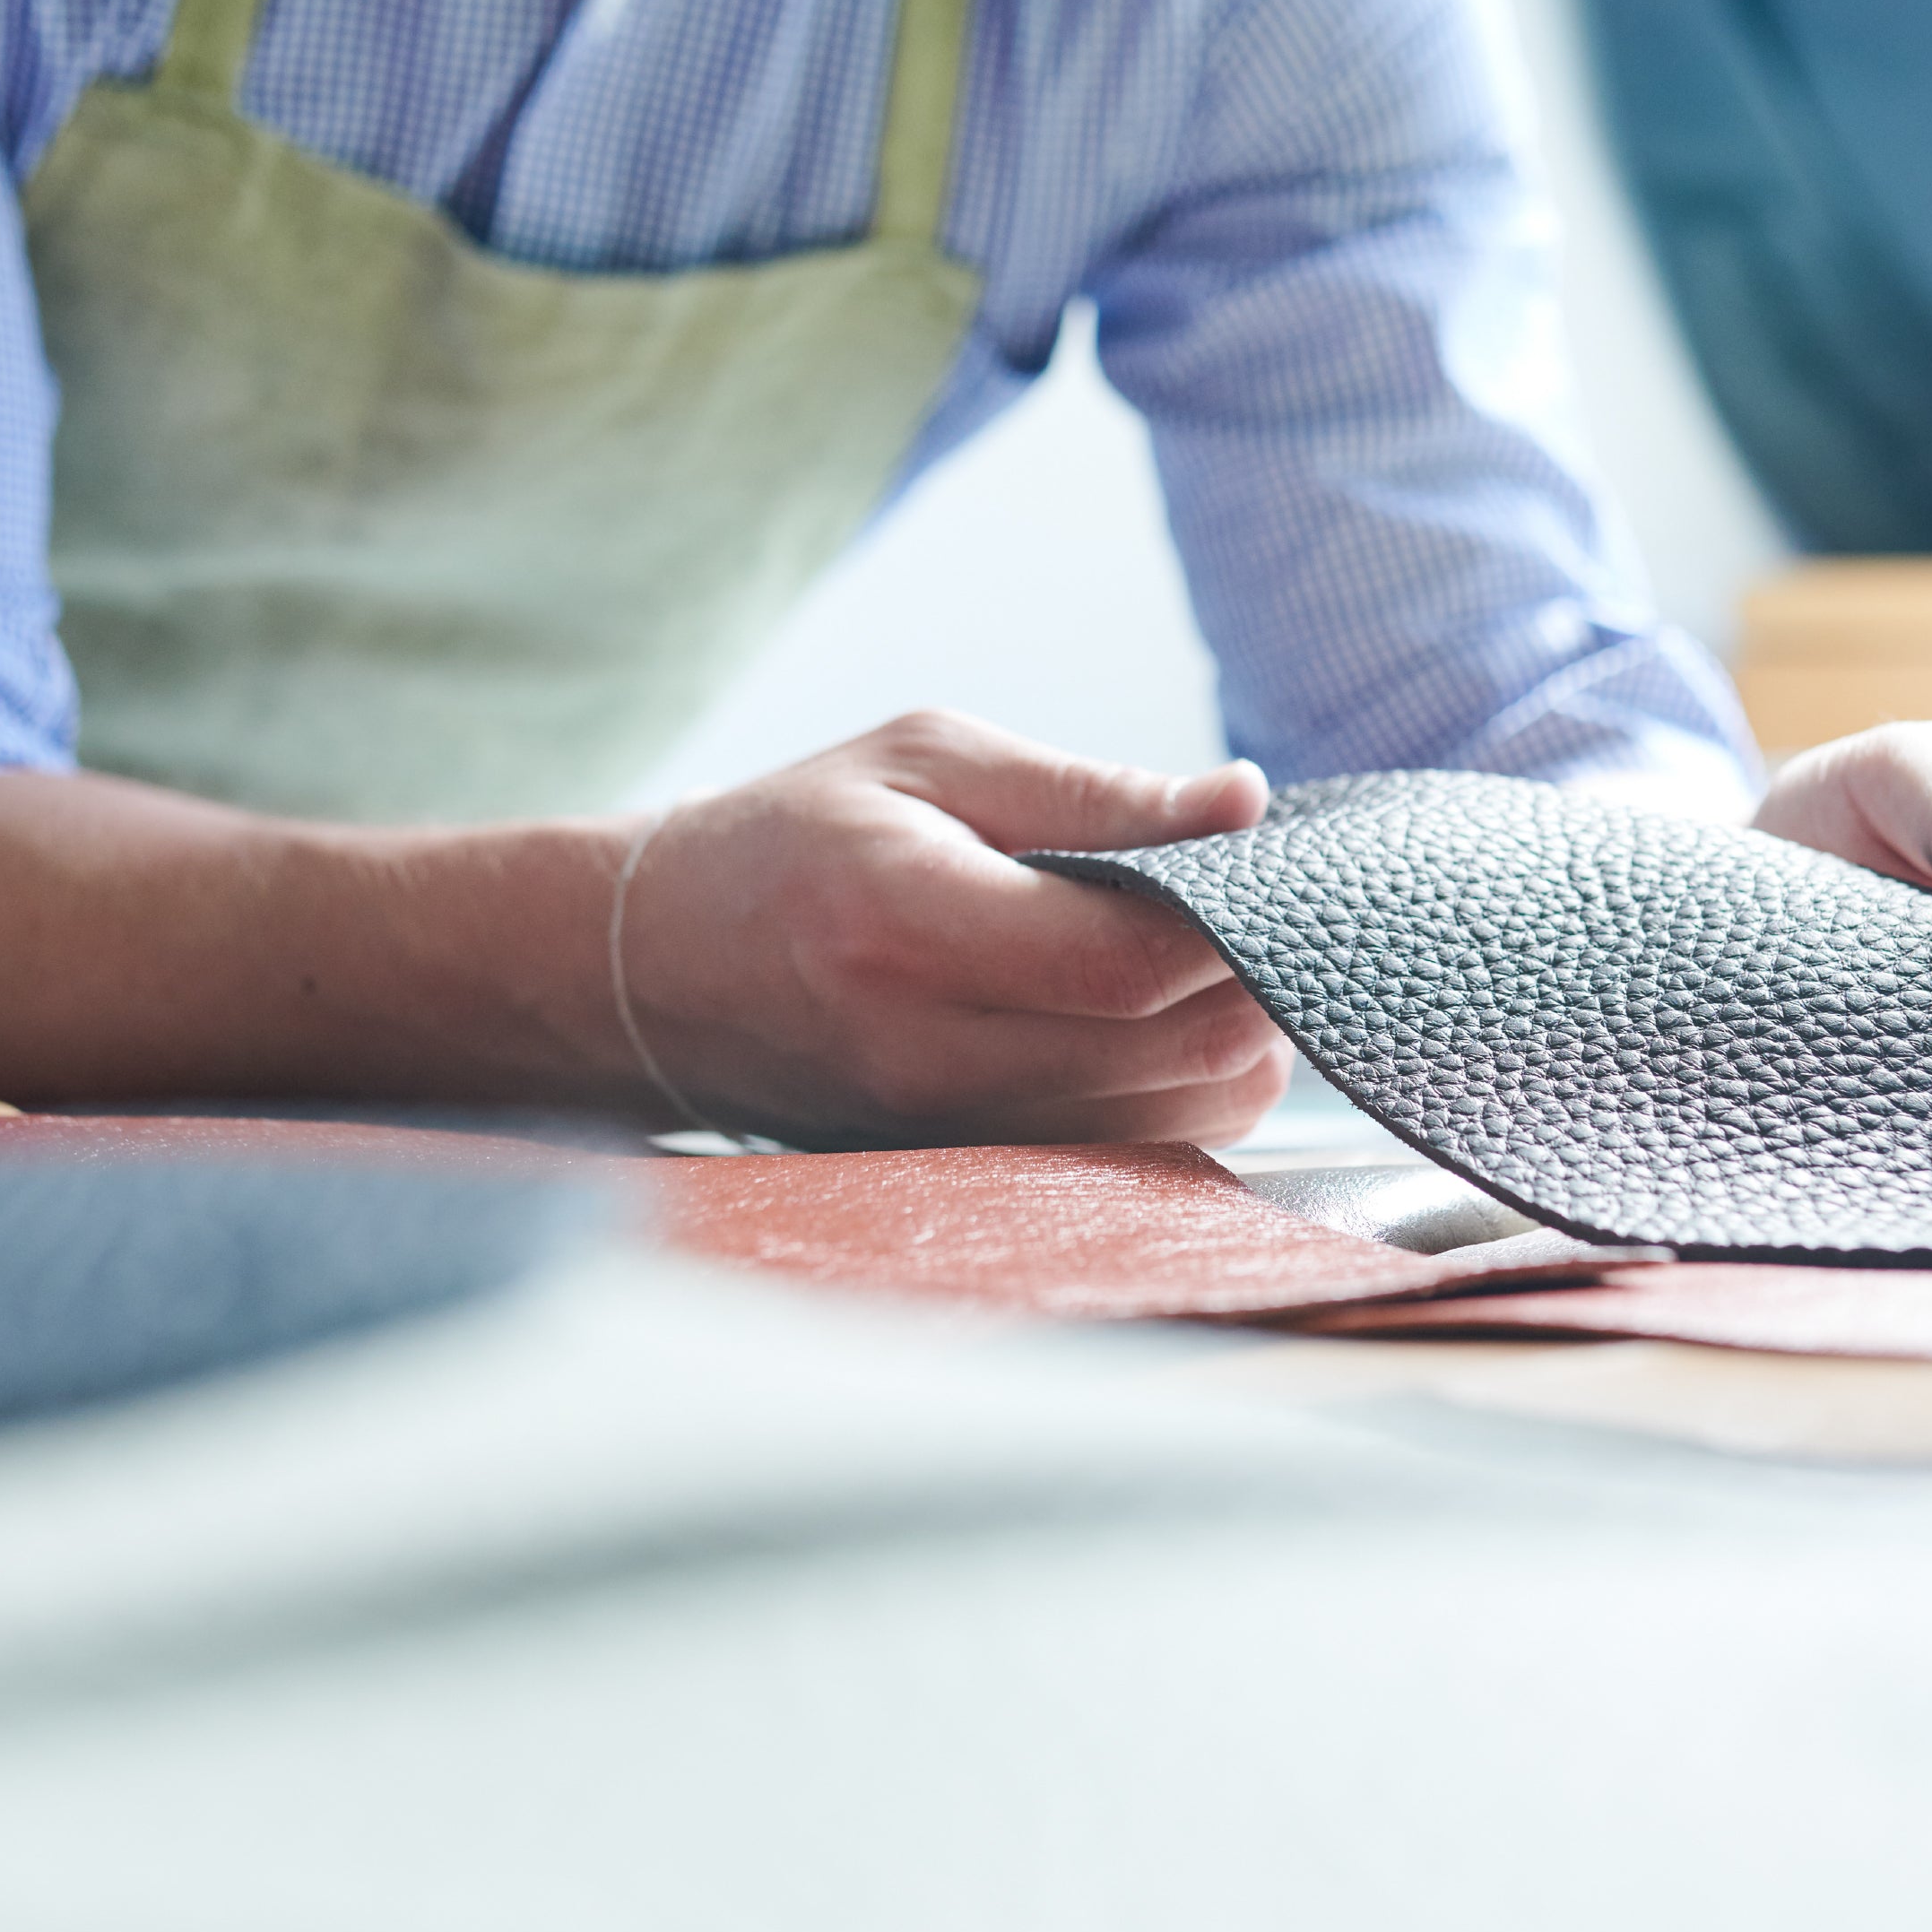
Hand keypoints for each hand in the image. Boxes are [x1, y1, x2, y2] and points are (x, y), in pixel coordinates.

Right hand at [616, 711, 1291, 1147]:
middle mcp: (930, 1053)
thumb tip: (1242, 805)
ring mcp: (953, 1133)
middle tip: (1262, 909)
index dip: (1231, 921)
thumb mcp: (930, 761)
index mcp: (907, 923)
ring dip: (1238, 1040)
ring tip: (1212, 962)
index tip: (1268, 866)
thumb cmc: (800, 840)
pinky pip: (1143, 1151)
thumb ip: (1093, 793)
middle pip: (1176, 1050)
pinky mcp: (976, 1170)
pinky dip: (1191, 1088)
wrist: (663, 971)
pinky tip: (1168, 1021)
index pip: (1126, 961)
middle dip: (1255, 979)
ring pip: (1183, 1116)